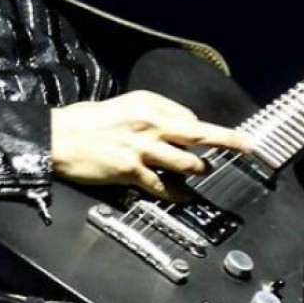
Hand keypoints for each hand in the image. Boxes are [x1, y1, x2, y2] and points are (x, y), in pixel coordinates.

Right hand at [50, 90, 253, 199]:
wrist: (55, 138)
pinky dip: (177, 194)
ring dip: (199, 171)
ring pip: (186, 162)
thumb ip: (150, 115)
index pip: (188, 117)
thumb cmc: (84, 123)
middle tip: (248, 146)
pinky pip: (163, 186)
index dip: (201, 130)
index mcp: (147, 104)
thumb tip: (176, 127)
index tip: (218, 136)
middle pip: (199, 133)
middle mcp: (149, 123)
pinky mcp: (131, 170)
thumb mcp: (122, 107)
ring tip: (203, 174)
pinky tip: (184, 198)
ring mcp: (142, 148)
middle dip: (228, 140)